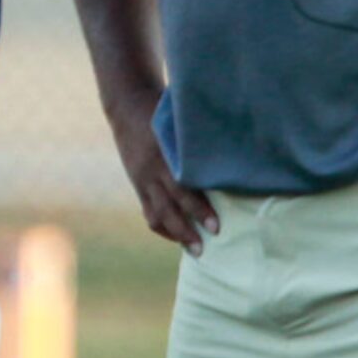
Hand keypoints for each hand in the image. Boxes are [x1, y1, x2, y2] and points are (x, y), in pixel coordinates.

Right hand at [115, 96, 218, 252]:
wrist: (127, 107)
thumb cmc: (163, 112)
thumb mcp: (179, 125)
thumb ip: (198, 144)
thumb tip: (230, 161)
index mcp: (163, 156)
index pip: (182, 189)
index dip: (199, 209)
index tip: (216, 226)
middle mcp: (150, 172)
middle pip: (168, 209)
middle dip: (187, 231)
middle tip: (204, 249)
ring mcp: (141, 180)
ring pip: (156, 215)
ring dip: (175, 234)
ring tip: (194, 250)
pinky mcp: (137, 185)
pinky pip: (148, 212)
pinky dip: (163, 227)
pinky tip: (178, 236)